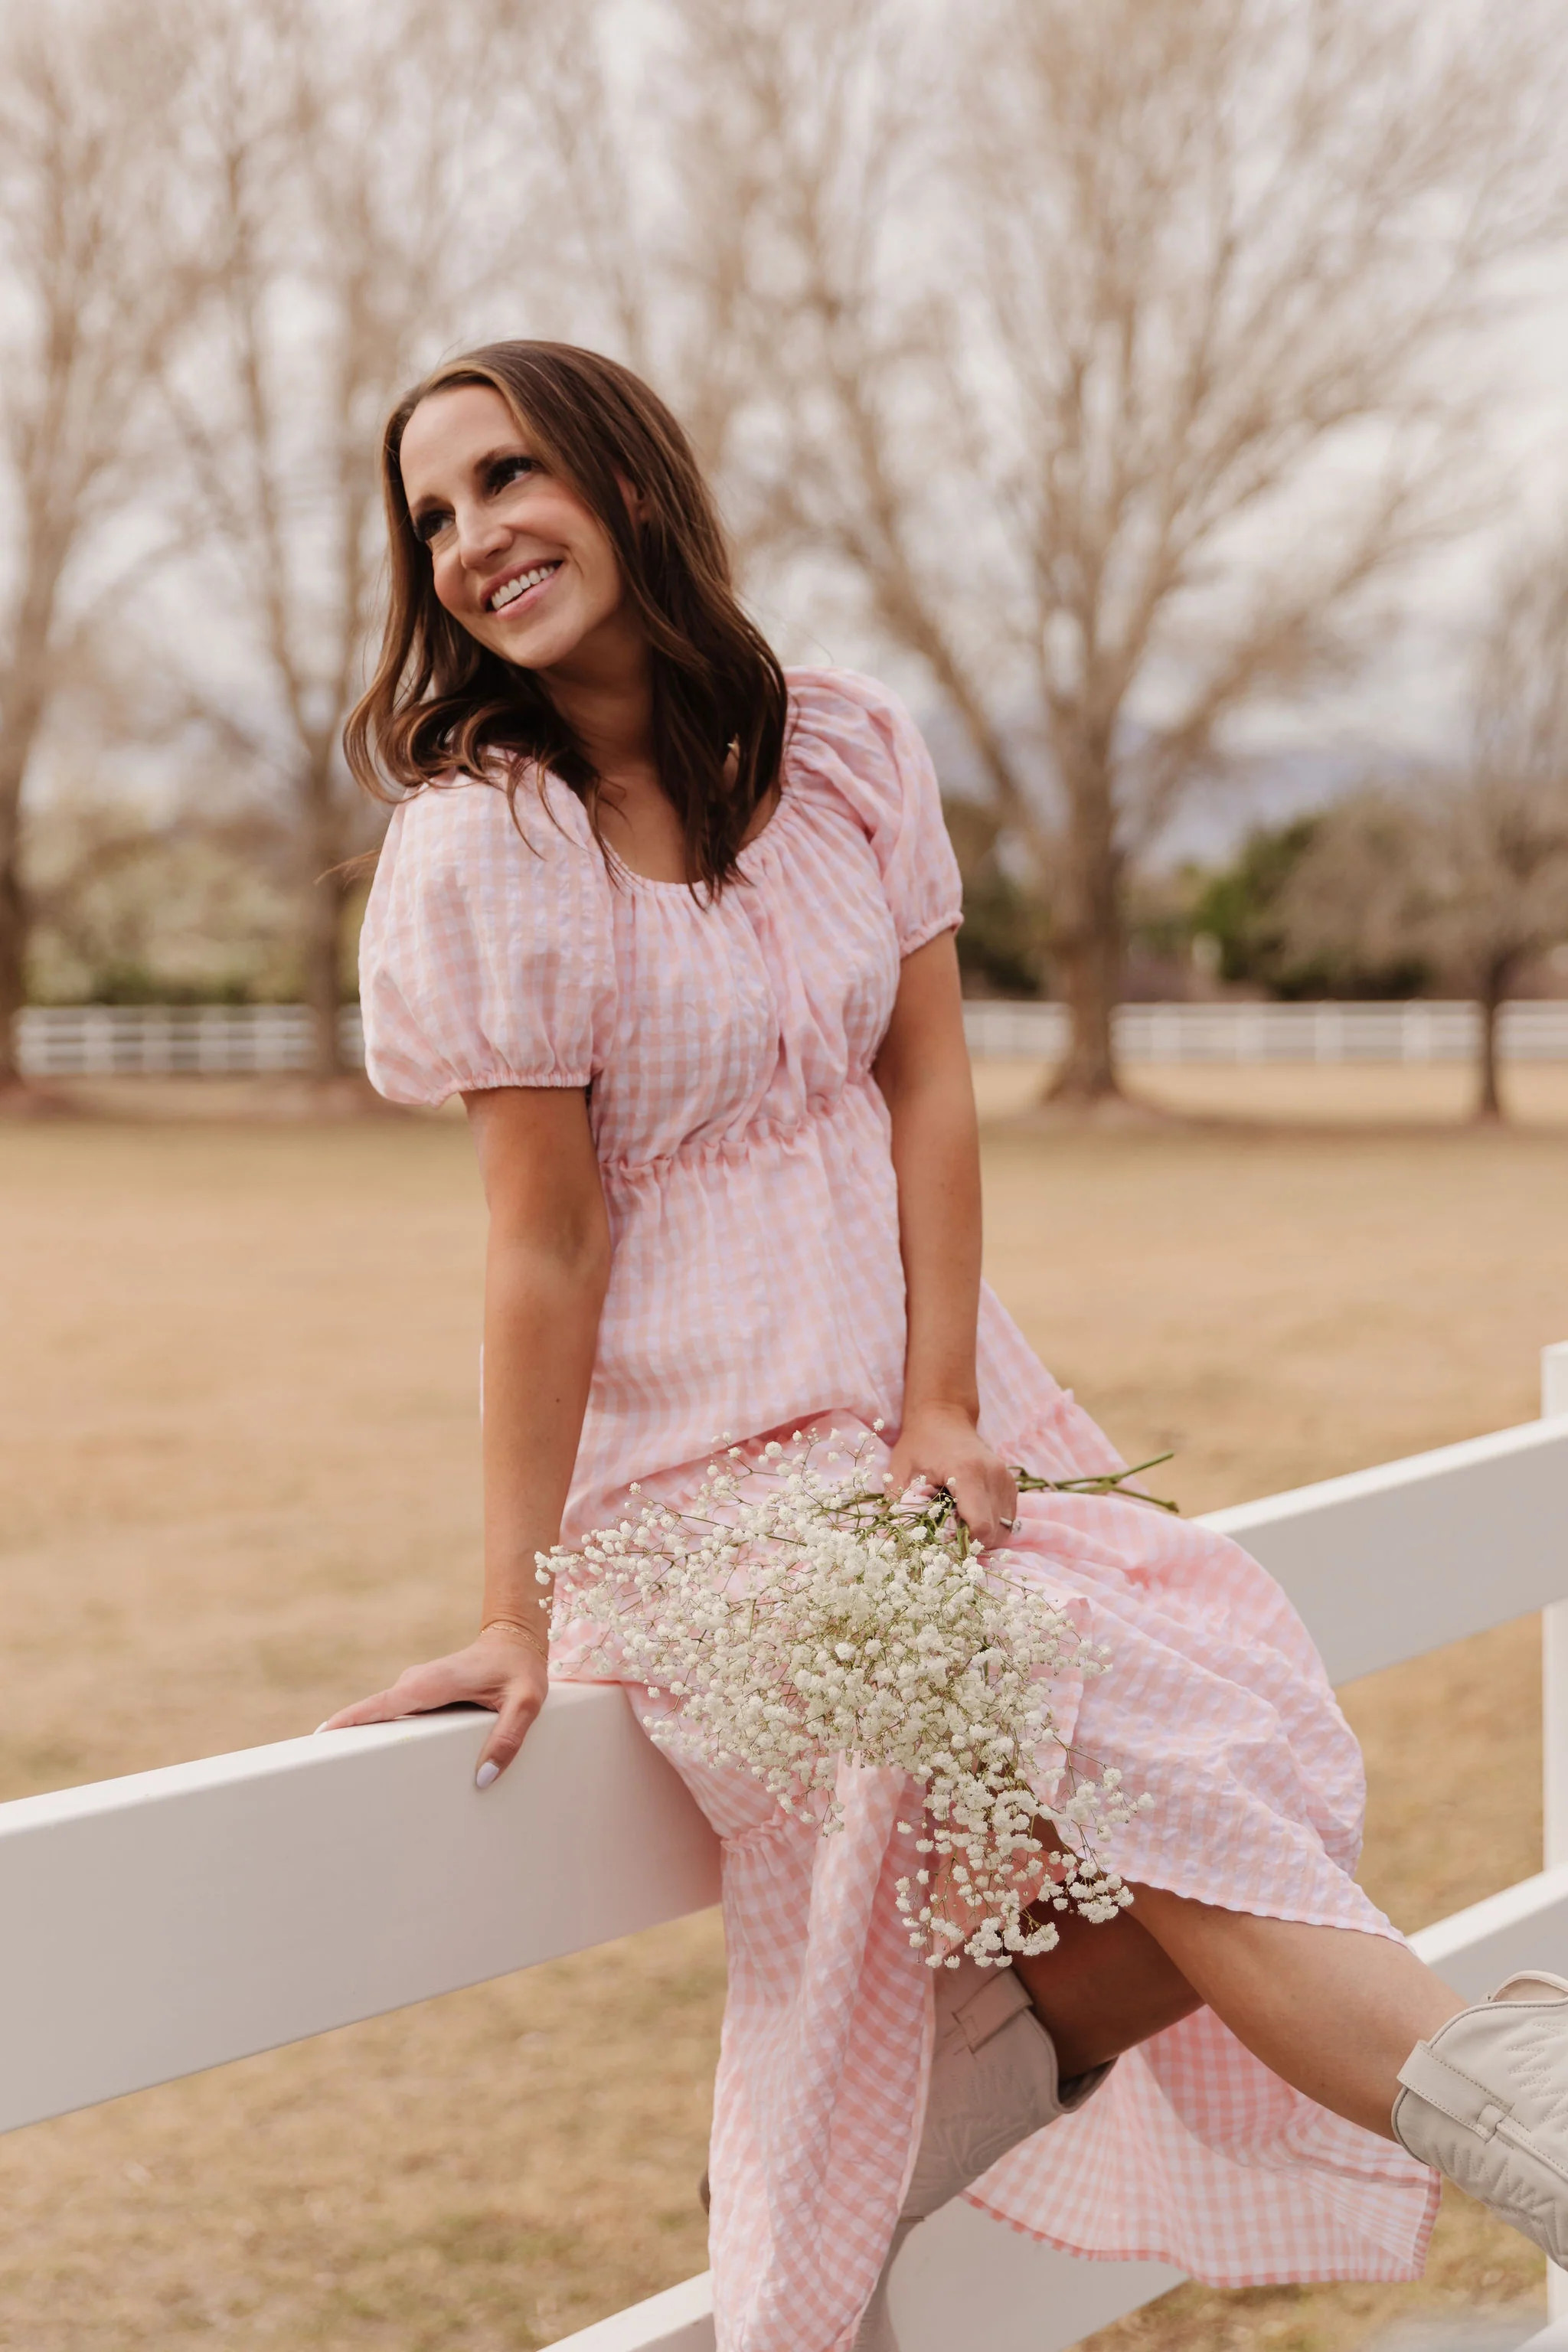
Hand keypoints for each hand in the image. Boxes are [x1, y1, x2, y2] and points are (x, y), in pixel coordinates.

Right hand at [315, 1623, 549, 1785]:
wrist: (515, 1640)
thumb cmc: (520, 1670)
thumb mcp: (526, 1703)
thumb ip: (508, 1738)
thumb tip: (481, 1778)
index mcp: (432, 1683)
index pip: (381, 1705)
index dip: (350, 1721)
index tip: (320, 1738)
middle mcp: (415, 1683)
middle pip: (372, 1714)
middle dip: (349, 1739)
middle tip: (328, 1775)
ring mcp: (415, 1687)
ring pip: (382, 1716)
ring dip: (365, 1739)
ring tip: (348, 1776)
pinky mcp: (419, 1694)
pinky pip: (395, 1716)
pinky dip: (383, 1734)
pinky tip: (379, 1761)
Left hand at [885, 1400, 1018, 1549]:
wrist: (943, 1414)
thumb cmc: (919, 1443)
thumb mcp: (900, 1471)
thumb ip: (896, 1506)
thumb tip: (886, 1542)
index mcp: (967, 1473)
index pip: (980, 1526)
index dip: (964, 1545)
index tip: (944, 1546)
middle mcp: (993, 1475)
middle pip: (994, 1532)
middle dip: (972, 1543)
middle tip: (948, 1537)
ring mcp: (1005, 1478)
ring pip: (1005, 1528)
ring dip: (984, 1536)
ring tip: (959, 1525)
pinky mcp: (1010, 1482)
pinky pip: (1008, 1517)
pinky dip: (992, 1525)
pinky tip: (970, 1515)